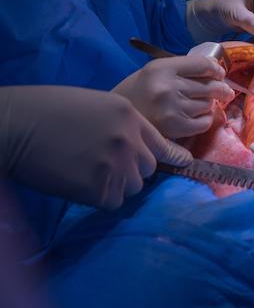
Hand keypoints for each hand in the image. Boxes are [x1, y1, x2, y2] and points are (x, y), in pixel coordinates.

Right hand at [0, 86, 191, 209]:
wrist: (17, 125)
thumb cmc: (51, 110)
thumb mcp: (99, 105)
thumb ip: (125, 125)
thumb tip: (141, 147)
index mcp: (131, 116)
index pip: (165, 145)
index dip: (172, 157)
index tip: (183, 163)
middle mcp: (129, 140)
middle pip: (149, 168)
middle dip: (134, 170)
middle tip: (107, 166)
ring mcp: (116, 165)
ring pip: (133, 187)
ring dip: (118, 185)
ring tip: (91, 173)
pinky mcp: (99, 188)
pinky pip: (113, 201)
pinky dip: (101, 197)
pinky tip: (81, 183)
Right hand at [112, 56, 233, 138]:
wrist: (114, 119)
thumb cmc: (136, 92)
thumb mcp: (154, 72)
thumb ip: (181, 69)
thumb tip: (216, 71)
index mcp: (161, 68)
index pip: (202, 65)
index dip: (216, 69)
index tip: (219, 73)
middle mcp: (168, 87)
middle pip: (210, 85)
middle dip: (221, 88)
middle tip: (225, 91)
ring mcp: (172, 108)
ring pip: (208, 104)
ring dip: (209, 105)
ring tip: (202, 104)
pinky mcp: (175, 128)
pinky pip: (204, 123)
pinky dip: (205, 120)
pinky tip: (198, 117)